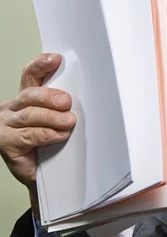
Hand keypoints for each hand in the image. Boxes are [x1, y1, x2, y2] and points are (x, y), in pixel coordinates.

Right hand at [0, 54, 75, 218]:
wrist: (44, 178)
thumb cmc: (52, 146)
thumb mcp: (59, 121)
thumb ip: (64, 107)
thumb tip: (89, 95)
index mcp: (25, 99)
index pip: (30, 75)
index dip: (41, 65)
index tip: (57, 58)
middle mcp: (12, 110)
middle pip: (29, 95)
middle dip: (49, 96)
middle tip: (67, 101)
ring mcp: (7, 127)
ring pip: (29, 115)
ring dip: (51, 117)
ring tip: (69, 121)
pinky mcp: (8, 145)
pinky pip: (29, 135)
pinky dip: (47, 134)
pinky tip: (60, 134)